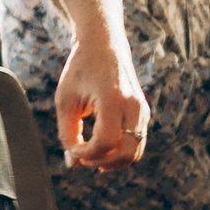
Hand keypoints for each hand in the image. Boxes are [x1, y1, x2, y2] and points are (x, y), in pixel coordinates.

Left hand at [58, 39, 149, 170]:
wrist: (103, 45)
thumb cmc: (80, 71)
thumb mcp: (65, 100)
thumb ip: (67, 133)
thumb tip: (73, 164)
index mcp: (113, 100)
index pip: (106, 142)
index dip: (86, 153)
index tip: (71, 149)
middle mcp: (134, 107)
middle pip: (126, 152)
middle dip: (103, 162)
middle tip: (82, 161)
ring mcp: (142, 111)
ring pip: (135, 151)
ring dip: (114, 162)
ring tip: (91, 158)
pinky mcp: (143, 113)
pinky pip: (136, 143)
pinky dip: (120, 152)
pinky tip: (102, 151)